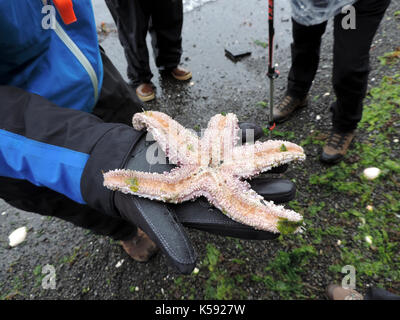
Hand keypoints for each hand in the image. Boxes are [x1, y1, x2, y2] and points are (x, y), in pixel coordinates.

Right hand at [112, 128, 296, 273]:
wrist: (127, 169)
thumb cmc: (139, 199)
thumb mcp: (152, 222)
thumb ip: (171, 242)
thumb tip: (187, 269)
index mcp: (205, 211)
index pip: (235, 221)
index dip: (257, 225)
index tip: (280, 227)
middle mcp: (213, 190)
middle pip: (246, 193)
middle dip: (268, 192)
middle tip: (290, 189)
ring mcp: (210, 168)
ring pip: (241, 165)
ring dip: (263, 160)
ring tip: (288, 158)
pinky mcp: (204, 148)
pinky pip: (226, 140)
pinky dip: (240, 133)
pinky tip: (259, 128)